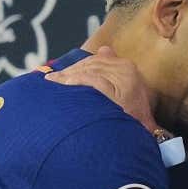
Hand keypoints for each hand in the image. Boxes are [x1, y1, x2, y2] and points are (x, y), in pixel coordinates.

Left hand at [46, 46, 161, 133]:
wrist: (136, 139)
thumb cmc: (128, 117)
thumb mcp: (123, 89)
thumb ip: (112, 70)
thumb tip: (103, 49)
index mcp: (127, 68)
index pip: (97, 60)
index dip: (77, 66)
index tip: (61, 73)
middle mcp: (126, 70)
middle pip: (91, 64)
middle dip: (69, 70)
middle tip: (51, 78)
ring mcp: (124, 80)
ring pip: (89, 71)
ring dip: (68, 75)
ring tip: (52, 81)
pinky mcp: (119, 91)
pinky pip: (93, 81)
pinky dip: (78, 81)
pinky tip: (65, 85)